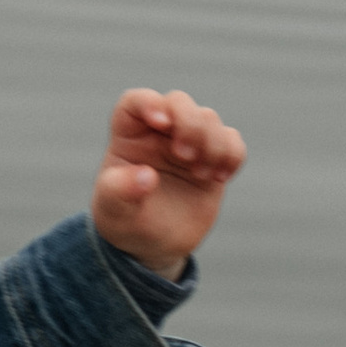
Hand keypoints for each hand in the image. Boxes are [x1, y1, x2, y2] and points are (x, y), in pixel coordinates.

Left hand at [90, 88, 245, 272]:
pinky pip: (232, 141)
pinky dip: (232, 154)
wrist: (153, 244)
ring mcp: (188, 142)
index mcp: (128, 135)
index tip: (161, 123)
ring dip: (212, 143)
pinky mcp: (213, 158)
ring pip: (209, 118)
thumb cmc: (125, 221)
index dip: (150, 103)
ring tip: (201, 175)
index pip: (136, 102)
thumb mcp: (113, 211)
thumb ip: (121, 192)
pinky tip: (220, 178)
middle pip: (179, 102)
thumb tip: (146, 176)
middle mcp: (159, 132)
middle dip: (189, 123)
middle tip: (186, 156)